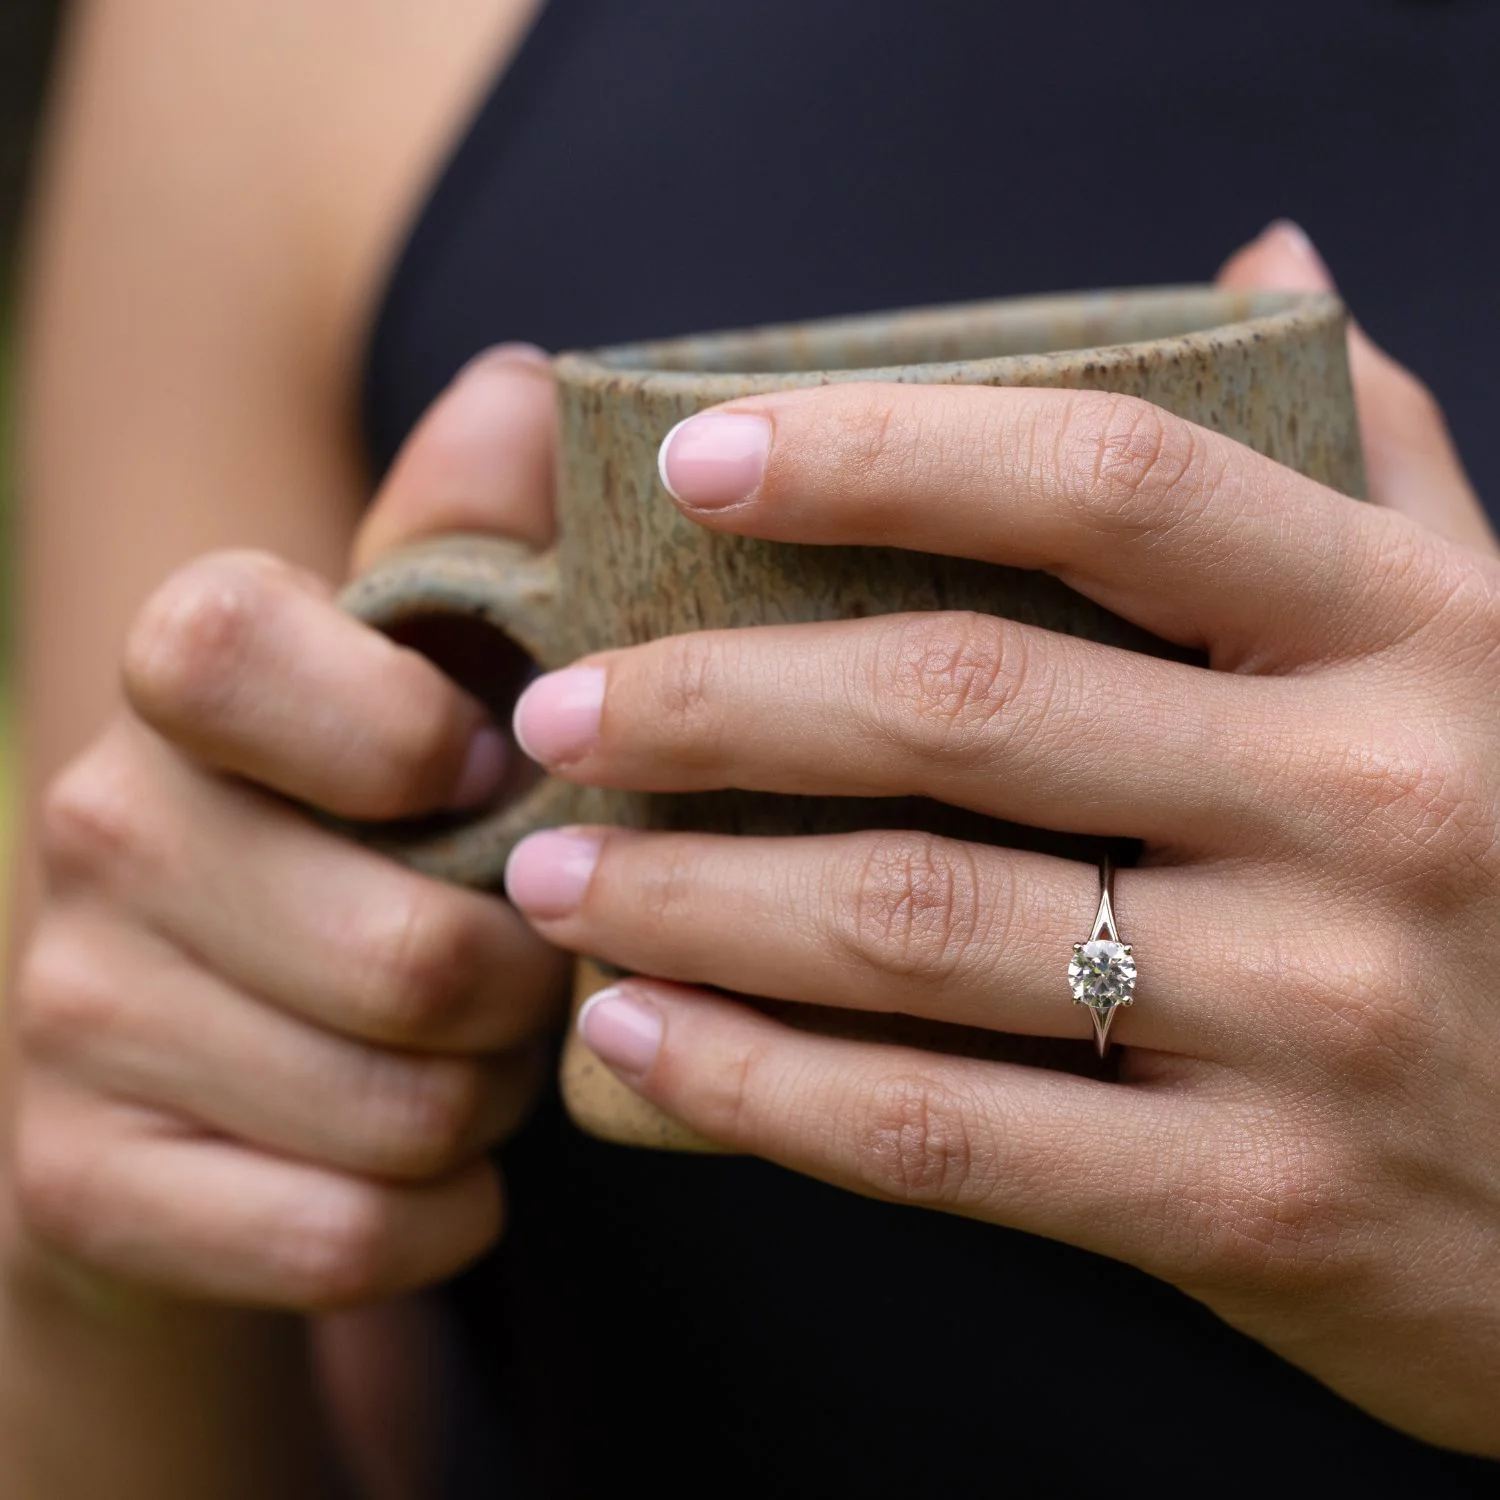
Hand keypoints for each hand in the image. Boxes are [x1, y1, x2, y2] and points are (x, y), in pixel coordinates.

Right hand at [6, 347, 567, 1307]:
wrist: (216, 1077)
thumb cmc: (368, 844)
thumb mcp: (418, 683)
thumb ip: (472, 542)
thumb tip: (540, 384)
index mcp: (182, 686)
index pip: (216, 642)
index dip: (387, 729)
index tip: (489, 773)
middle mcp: (97, 831)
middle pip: (406, 951)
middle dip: (523, 990)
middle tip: (530, 972)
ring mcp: (67, 1018)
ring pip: (393, 1106)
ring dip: (488, 1102)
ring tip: (480, 1062)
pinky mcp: (77, 1187)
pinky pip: (343, 1232)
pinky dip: (439, 1213)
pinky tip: (439, 1171)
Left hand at [501, 226, 1499, 1454]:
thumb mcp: (1495, 648)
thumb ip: (1380, 454)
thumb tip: (1261, 255)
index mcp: (1412, 636)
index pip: (1110, 481)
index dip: (881, 451)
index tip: (695, 458)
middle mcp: (1370, 806)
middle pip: (959, 706)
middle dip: (713, 702)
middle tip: (558, 711)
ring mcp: (1314, 1016)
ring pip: (919, 929)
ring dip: (694, 897)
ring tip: (558, 874)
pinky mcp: (1253, 1206)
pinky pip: (946, 1136)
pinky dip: (760, 1088)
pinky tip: (639, 1040)